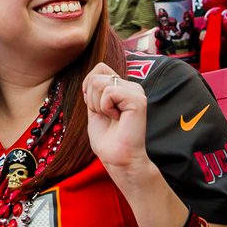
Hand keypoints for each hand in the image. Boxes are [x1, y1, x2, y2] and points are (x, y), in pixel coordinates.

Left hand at [82, 63, 151, 177]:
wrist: (117, 158)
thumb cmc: (107, 139)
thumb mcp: (95, 109)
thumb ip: (94, 91)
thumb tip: (90, 77)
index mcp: (123, 87)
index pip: (100, 68)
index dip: (88, 85)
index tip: (95, 107)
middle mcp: (131, 86)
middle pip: (96, 76)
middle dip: (92, 99)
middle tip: (106, 116)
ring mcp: (136, 92)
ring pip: (100, 82)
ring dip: (98, 105)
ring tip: (111, 118)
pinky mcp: (137, 99)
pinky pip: (109, 92)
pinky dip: (105, 108)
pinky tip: (117, 119)